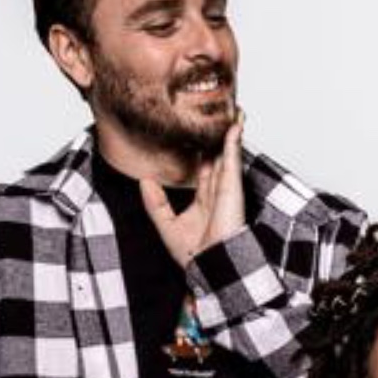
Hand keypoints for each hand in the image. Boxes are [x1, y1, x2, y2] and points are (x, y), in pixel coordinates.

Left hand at [142, 110, 246, 266]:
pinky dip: (234, 140)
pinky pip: (232, 157)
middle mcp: (217, 191)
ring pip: (227, 153)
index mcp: (204, 199)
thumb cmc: (195, 254)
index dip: (201, 151)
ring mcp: (226, 188)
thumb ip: (155, 203)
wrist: (211, 266)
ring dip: (231, 132)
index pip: (203, 168)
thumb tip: (144, 180)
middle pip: (218, 156)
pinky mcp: (232, 186)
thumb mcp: (165, 224)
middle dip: (219, 138)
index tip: (197, 134)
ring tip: (233, 112)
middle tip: (220, 117)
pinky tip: (234, 124)